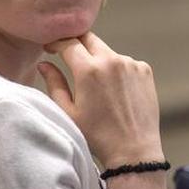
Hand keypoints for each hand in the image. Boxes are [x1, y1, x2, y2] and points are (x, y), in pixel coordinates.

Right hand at [38, 32, 163, 168]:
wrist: (134, 150)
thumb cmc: (97, 136)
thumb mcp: (68, 112)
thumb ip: (54, 83)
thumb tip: (44, 64)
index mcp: (89, 70)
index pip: (68, 42)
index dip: (56, 42)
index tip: (50, 48)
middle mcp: (112, 61)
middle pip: (89, 38)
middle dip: (76, 44)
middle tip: (68, 56)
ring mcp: (131, 64)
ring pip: (107, 51)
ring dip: (98, 60)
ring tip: (96, 84)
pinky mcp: (145, 70)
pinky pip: (125, 62)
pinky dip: (117, 69)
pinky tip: (115, 91)